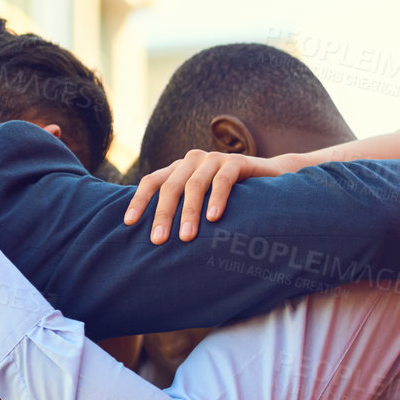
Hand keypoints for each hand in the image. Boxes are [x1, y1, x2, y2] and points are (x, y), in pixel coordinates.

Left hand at [123, 149, 286, 243]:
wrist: (271, 178)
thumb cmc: (231, 197)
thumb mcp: (202, 202)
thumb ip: (182, 210)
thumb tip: (156, 241)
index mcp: (179, 169)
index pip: (152, 181)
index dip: (139, 201)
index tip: (129, 223)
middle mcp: (192, 160)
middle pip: (171, 186)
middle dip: (163, 214)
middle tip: (158, 241)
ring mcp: (214, 159)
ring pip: (194, 185)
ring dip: (189, 212)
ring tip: (187, 237)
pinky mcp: (236, 161)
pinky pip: (223, 180)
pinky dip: (217, 199)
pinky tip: (214, 219)